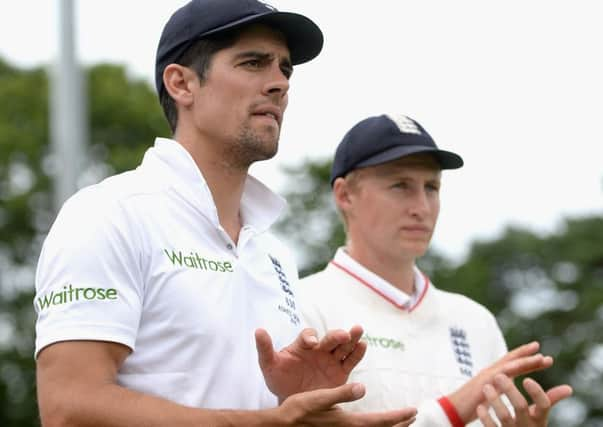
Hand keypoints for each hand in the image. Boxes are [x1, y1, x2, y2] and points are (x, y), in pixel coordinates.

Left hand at [255, 326, 366, 400]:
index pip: (308, 336)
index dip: (311, 337)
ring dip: (351, 337)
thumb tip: (258, 330)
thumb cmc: (279, 380)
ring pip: (343, 346)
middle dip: (336, 335)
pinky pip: (350, 361)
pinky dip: (357, 353)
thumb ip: (265, 349)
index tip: (312, 344)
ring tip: (358, 330)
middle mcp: (319, 349)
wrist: (291, 400)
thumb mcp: (269, 365)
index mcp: (302, 345)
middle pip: (329, 338)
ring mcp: (331, 360)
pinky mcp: (341, 373)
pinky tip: (363, 345)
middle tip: (343, 334)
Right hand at [277, 383, 416, 426]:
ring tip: (399, 421)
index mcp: (348, 422)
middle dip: (398, 424)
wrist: (283, 425)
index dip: (399, 416)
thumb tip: (361, 388)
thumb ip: (341, 393)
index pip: (380, 420)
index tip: (413, 410)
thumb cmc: (299, 410)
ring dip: (388, 426)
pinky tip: (372, 423)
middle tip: (412, 417)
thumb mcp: (319, 398)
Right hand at [447, 341, 553, 422]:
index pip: (513, 365)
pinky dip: (510, 368)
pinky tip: (520, 367)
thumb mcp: (491, 396)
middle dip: (528, 355)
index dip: (527, 361)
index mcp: (494, 376)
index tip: (543, 358)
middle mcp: (491, 372)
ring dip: (524, 360)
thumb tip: (508, 390)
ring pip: (509, 364)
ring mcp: (487, 375)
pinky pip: (499, 373)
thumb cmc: (472, 405)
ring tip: (539, 357)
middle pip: (512, 360)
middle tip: (545, 354)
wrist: (454, 409)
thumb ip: (499, 390)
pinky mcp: (483, 382)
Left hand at [477, 374, 572, 425]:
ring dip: (495, 400)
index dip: (537, 393)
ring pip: (504, 416)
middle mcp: (528, 426)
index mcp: (539, 419)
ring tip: (486, 386)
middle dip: (510, 390)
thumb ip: (550, 401)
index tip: (527, 379)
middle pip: (521, 407)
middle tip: (499, 375)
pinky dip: (486, 417)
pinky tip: (480, 406)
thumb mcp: (540, 417)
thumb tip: (569, 389)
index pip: (544, 405)